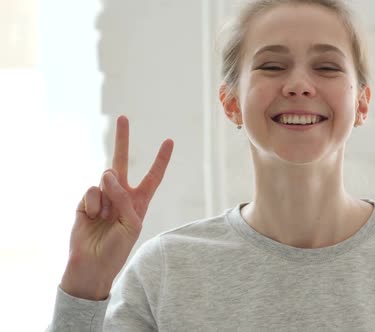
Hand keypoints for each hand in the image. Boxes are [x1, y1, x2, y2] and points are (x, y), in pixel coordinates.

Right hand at [60, 115, 173, 299]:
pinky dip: (93, 204)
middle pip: (122, 162)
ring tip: (105, 216)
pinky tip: (92, 217)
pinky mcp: (85, 201)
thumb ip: (123, 197)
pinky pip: (92, 190)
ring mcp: (102, 196)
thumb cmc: (118, 248)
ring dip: (108, 196)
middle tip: (123, 117)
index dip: (161, 160)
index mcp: (139, 201)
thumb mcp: (131, 223)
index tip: (169, 141)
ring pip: (106, 177)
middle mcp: (121, 194)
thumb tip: (108, 174)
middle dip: (122, 139)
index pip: (153, 176)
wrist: (93, 264)